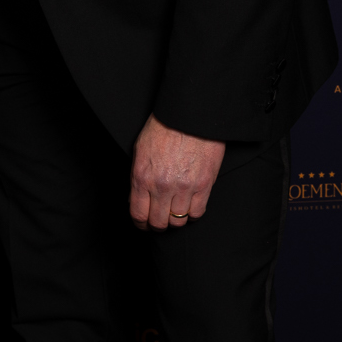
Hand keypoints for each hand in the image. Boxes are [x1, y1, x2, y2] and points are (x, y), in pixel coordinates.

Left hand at [128, 113, 224, 230]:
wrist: (188, 116)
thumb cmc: (163, 129)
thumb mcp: (140, 151)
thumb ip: (137, 178)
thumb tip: (136, 199)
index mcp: (142, 177)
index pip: (138, 214)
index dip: (140, 224)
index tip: (143, 224)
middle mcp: (162, 186)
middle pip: (159, 222)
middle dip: (157, 225)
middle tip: (159, 221)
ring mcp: (184, 187)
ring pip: (178, 220)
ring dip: (175, 220)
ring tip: (174, 213)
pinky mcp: (204, 185)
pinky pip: (198, 212)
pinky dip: (192, 214)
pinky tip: (189, 206)